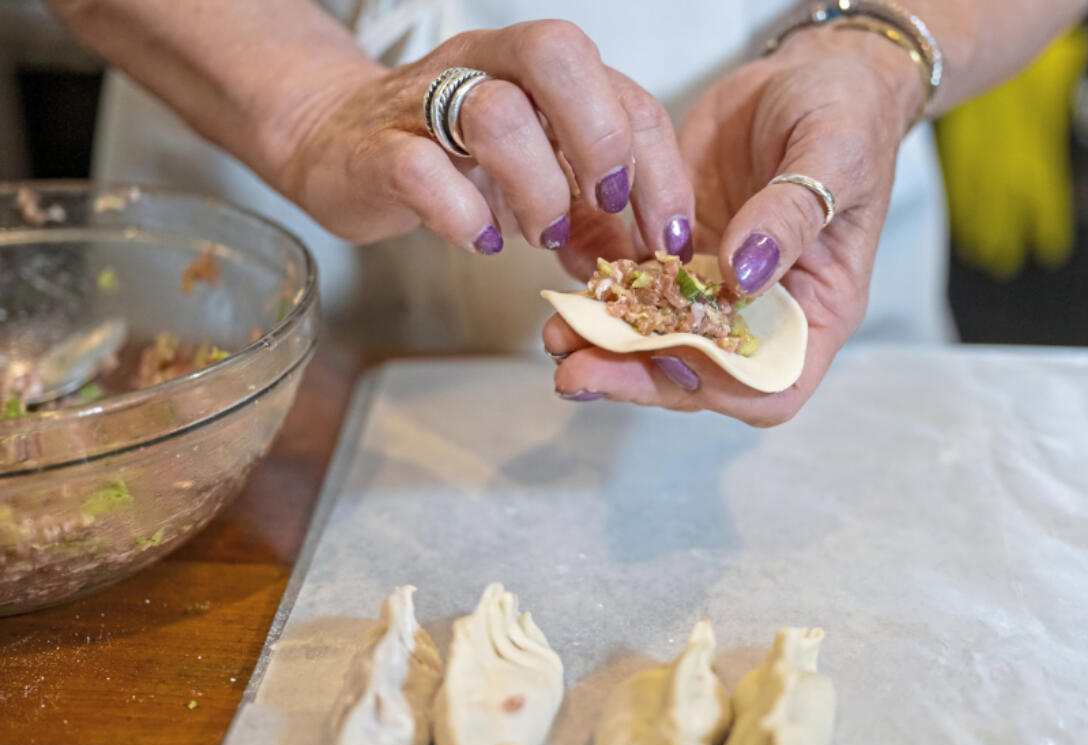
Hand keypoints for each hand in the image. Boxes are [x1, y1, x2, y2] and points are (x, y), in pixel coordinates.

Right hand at [274, 20, 693, 258]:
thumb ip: (591, 217)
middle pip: (559, 55)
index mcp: (540, 70)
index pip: (624, 95)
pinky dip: (464, 216)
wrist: (339, 145)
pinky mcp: (378, 149)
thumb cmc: (450, 159)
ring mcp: (428, 102)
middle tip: (606, 206)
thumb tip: (642, 265)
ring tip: (540, 232)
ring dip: (536, 188)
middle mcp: (487, 65)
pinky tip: (483, 240)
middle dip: (602, 140)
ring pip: (494, 113)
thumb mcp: (537, 178)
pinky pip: (422, 171)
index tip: (668, 238)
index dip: (660, 170)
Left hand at [544, 27, 925, 425]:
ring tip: (556, 336)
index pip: (771, 386)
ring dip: (605, 344)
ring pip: (656, 337)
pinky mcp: (678, 251)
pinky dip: (600, 294)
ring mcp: (714, 285)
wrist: (809, 76)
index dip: (720, 389)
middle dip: (636, 376)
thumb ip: (793, 214)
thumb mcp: (835, 154)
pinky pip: (635, 286)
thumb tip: (744, 273)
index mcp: (816, 308)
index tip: (671, 364)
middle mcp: (762, 311)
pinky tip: (566, 288)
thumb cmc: (848, 116)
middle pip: (698, 373)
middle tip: (576, 370)